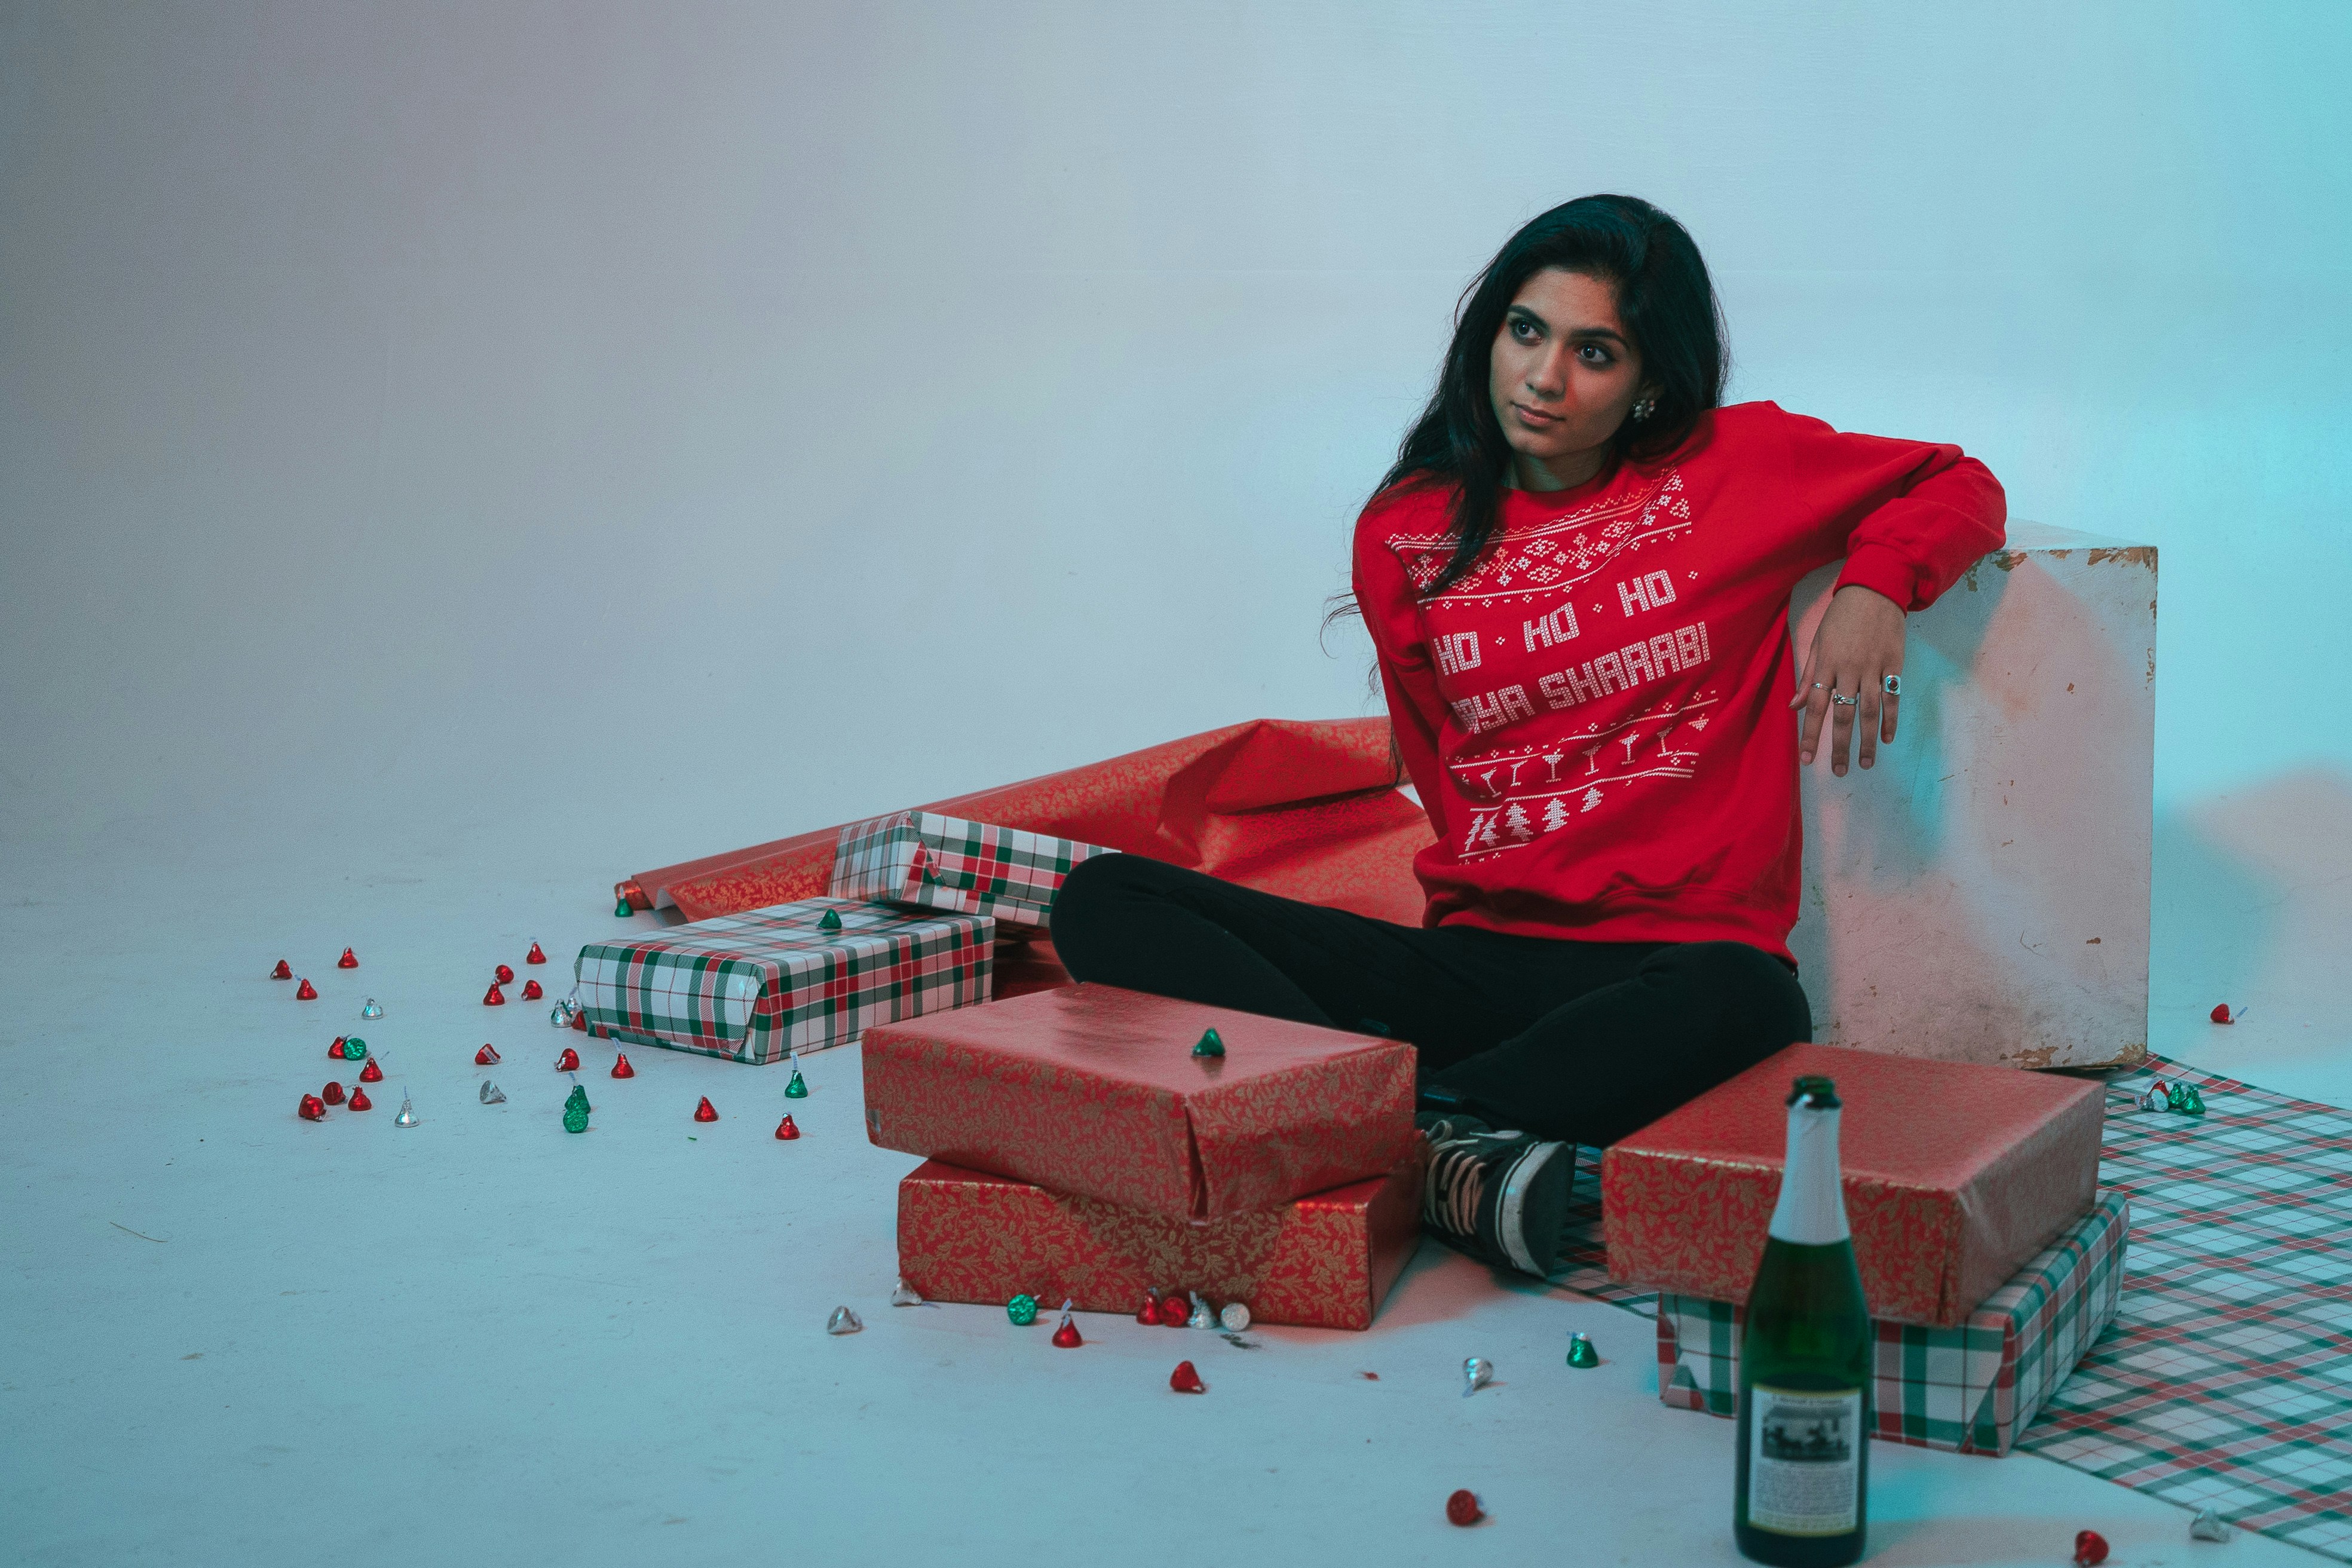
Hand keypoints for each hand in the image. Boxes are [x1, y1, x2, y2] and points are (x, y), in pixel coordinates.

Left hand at [1787, 584, 1904, 774]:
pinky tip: (1887, 739)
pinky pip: (1892, 697)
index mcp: (1826, 665)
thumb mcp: (1818, 643)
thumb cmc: (1840, 618)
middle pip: (1843, 714)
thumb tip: (1795, 707)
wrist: (1875, 590)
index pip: (1815, 706)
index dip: (1811, 735)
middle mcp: (1849, 669)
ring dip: (1868, 740)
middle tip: (1839, 772)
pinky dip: (1891, 719)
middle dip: (1839, 746)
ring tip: (1865, 764)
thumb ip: (1808, 677)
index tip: (1807, 761)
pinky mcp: (1894, 664)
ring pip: (1869, 711)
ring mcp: (1874, 667)